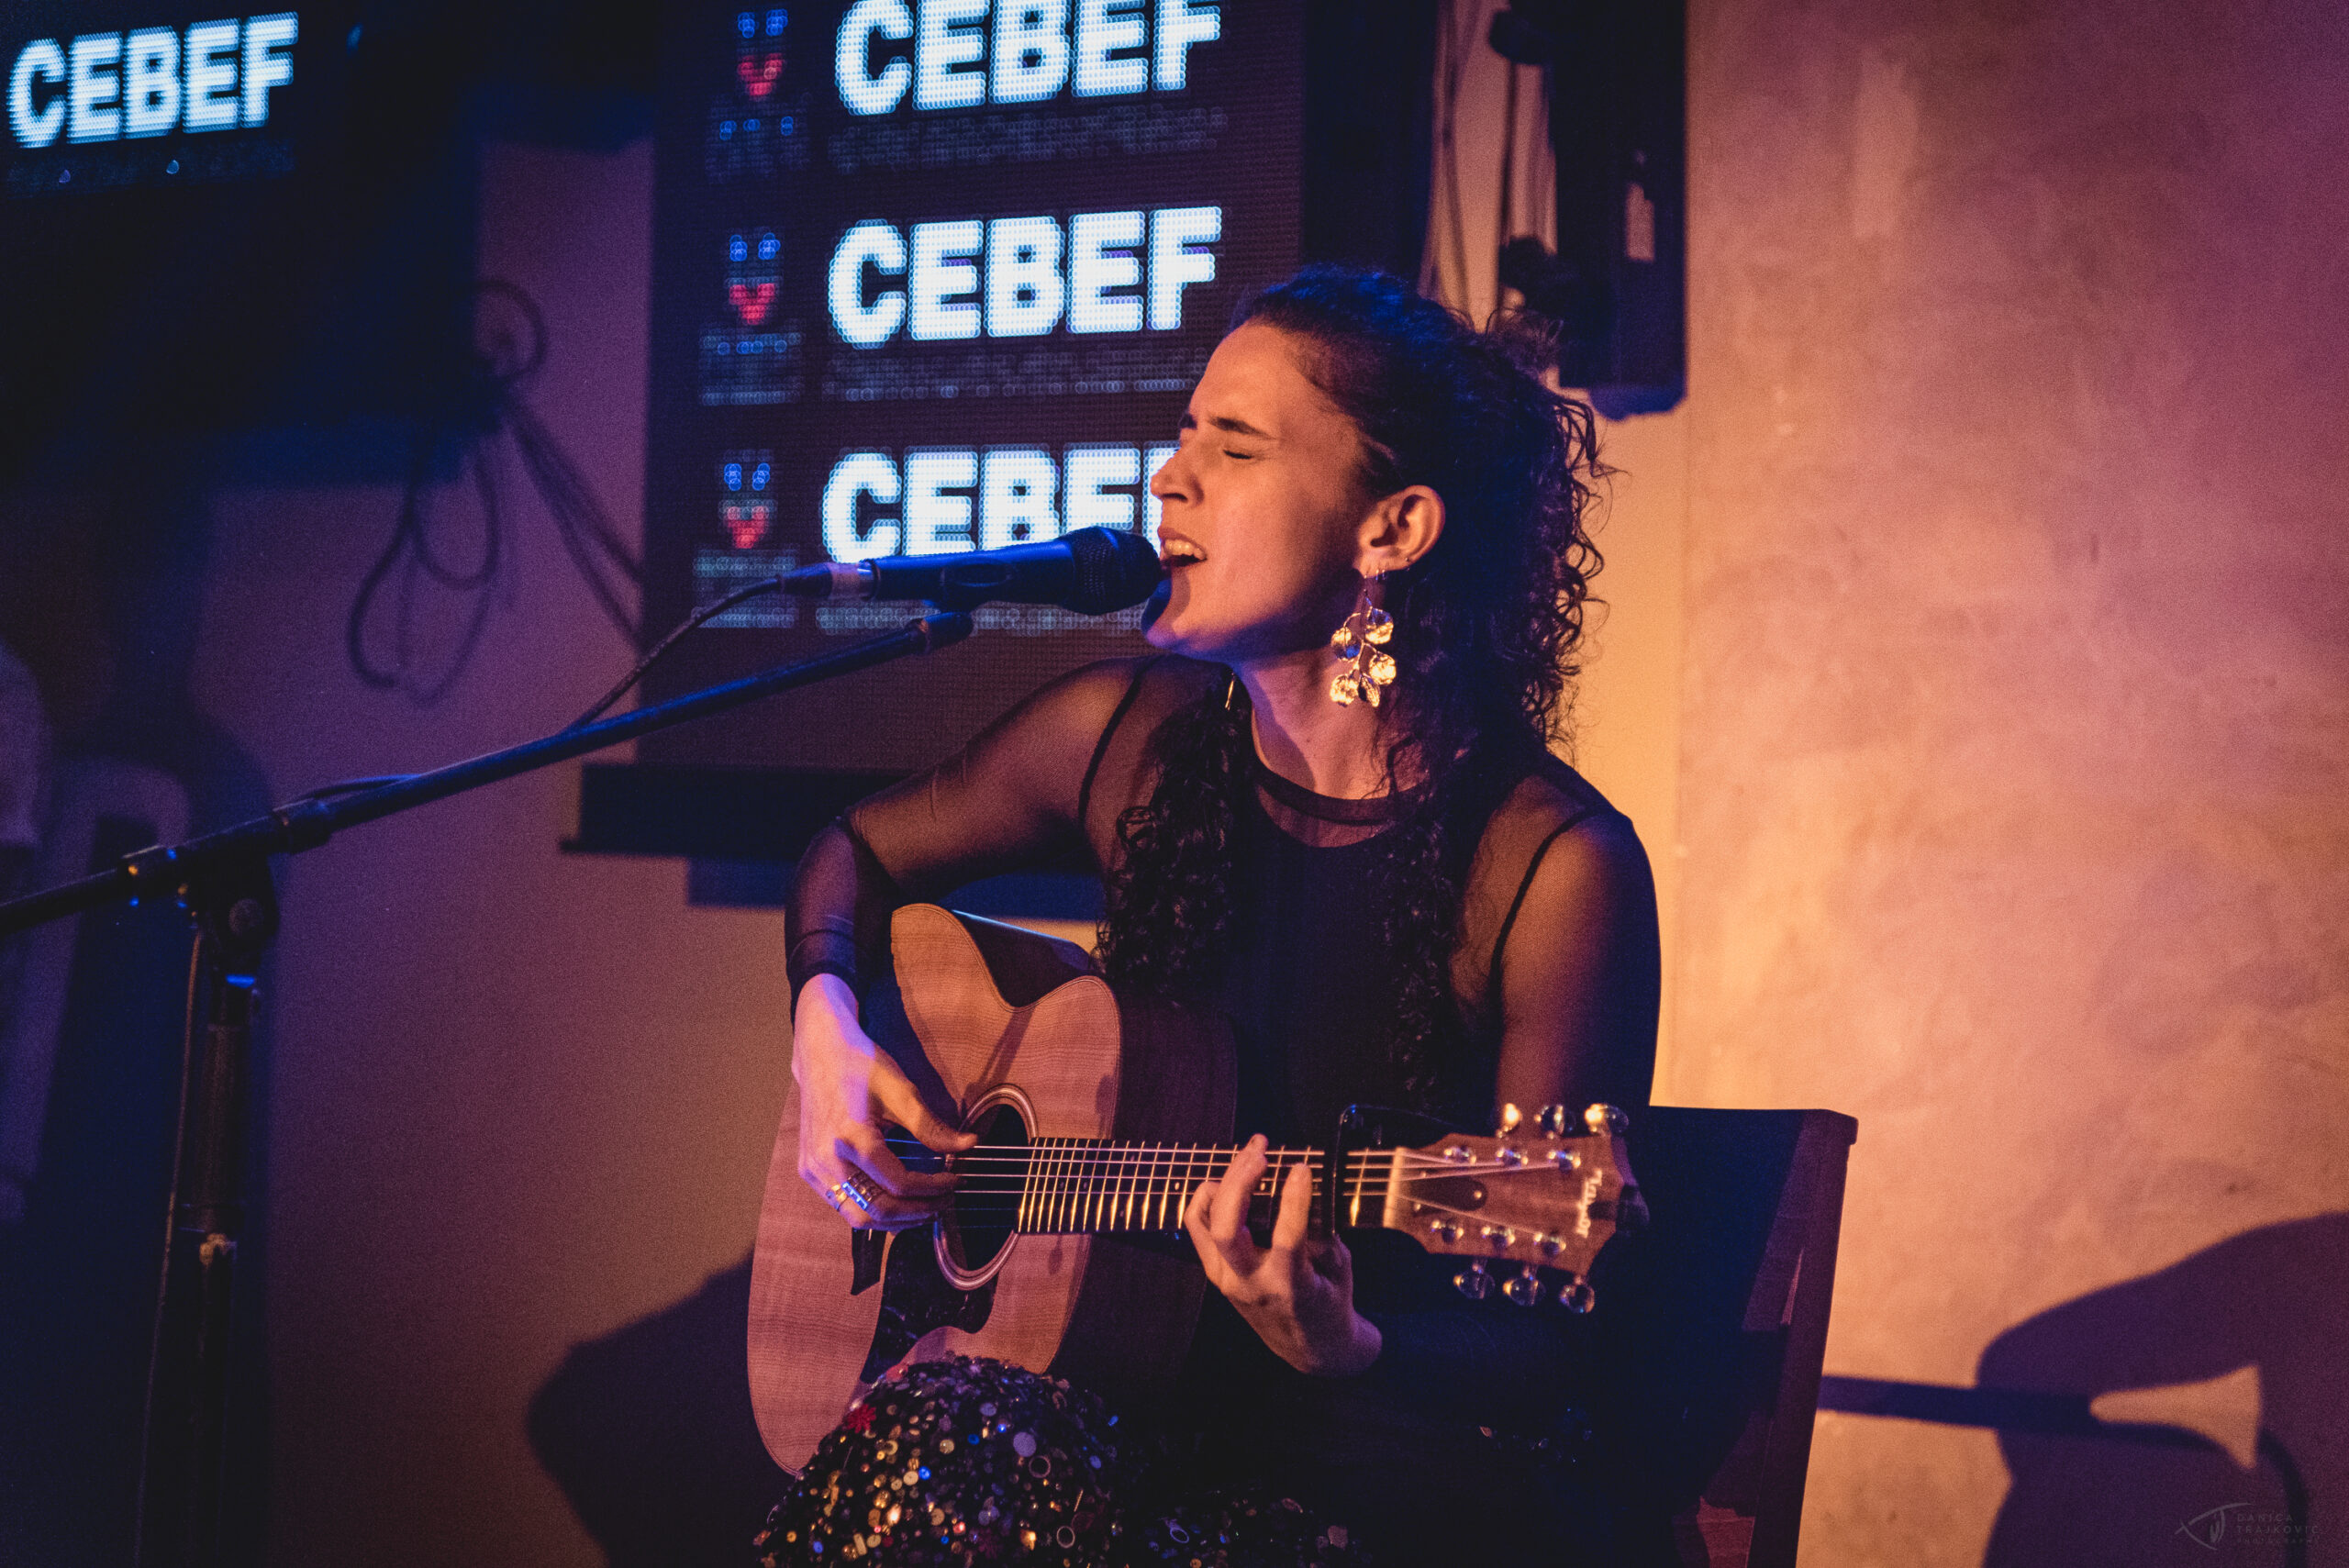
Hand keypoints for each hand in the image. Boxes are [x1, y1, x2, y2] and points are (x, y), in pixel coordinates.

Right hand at [792, 974, 974, 1227]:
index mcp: (851, 1138)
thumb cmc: (860, 1065)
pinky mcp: (809, 1170)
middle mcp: (827, 1159)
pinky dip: (872, 1210)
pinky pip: (842, 1205)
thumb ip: (932, 1126)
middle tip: (942, 1202)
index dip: (933, 1188)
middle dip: (916, 1212)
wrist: (820, 1053)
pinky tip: (895, 1200)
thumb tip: (968, 1145)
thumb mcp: (901, 1091)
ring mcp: (813, 1168)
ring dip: (894, 1220)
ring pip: (857, 1217)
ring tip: (923, 1208)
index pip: (899, 1183)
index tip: (955, 1180)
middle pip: (877, 1210)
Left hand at [1184, 1135, 1383, 1376]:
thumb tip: (1305, 1186)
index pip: (1287, 1239)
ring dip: (1224, 1182)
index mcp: (1290, 1287)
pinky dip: (1207, 1197)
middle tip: (1262, 1151)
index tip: (1302, 1168)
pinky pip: (1198, 1226)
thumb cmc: (1329, 1303)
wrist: (1309, 1346)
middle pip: (1228, 1229)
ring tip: (1250, 1155)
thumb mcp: (1339, 1268)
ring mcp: (1225, 1279)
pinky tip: (1228, 1177)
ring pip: (1206, 1223)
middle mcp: (1250, 1285)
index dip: (1294, 1199)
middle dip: (1240, 1182)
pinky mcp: (1214, 1272)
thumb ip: (1322, 1231)